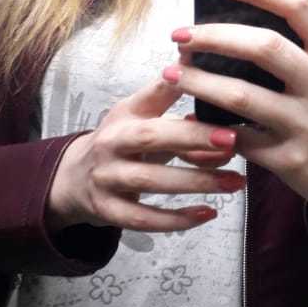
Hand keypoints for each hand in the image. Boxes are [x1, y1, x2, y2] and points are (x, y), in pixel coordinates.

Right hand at [46, 64, 245, 233]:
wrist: (72, 178)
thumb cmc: (123, 142)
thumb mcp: (144, 119)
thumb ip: (184, 121)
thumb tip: (228, 124)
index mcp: (126, 112)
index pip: (154, 94)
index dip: (181, 86)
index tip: (218, 86)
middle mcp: (111, 142)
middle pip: (152, 136)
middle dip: (193, 137)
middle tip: (233, 140)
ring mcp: (106, 177)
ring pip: (152, 180)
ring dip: (197, 181)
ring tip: (235, 182)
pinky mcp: (107, 210)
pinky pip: (143, 218)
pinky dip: (176, 219)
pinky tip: (208, 213)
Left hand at [164, 0, 307, 233]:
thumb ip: (304, 46)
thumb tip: (246, 11)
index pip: (298, 7)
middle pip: (264, 47)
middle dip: (214, 36)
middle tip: (181, 34)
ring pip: (241, 96)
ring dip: (199, 81)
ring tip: (172, 72)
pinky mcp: (291, 161)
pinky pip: (239, 139)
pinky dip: (210, 128)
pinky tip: (191, 119)